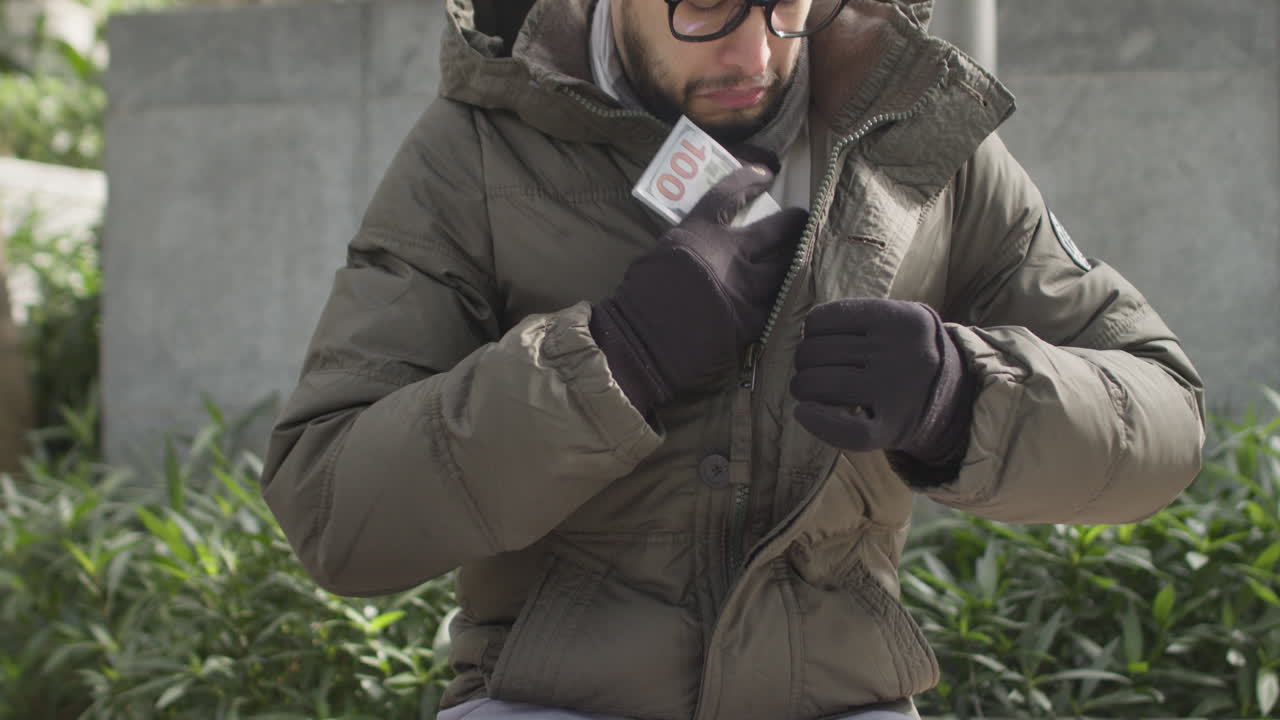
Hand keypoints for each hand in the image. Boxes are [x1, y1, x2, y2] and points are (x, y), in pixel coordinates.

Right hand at [591, 162, 807, 413]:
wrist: (644, 342)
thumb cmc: (640, 297)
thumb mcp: (659, 253)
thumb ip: (689, 241)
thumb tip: (703, 240)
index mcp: (700, 232)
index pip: (730, 195)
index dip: (749, 180)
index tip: (765, 174)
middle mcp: (731, 254)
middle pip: (775, 229)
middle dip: (792, 222)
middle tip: (799, 218)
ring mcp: (746, 287)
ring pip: (786, 265)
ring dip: (796, 256)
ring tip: (802, 252)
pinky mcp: (753, 318)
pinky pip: (778, 300)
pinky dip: (783, 292)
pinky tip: (788, 290)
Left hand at [789, 298, 974, 464]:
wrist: (956, 395)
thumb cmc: (908, 354)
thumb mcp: (899, 319)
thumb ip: (856, 318)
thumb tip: (804, 333)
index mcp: (898, 319)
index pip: (822, 320)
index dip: (810, 332)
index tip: (820, 341)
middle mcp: (898, 353)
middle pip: (816, 353)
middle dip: (804, 362)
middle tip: (812, 370)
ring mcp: (895, 391)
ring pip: (819, 384)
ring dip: (802, 387)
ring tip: (809, 390)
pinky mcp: (891, 428)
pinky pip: (844, 428)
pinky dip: (816, 421)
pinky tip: (804, 413)